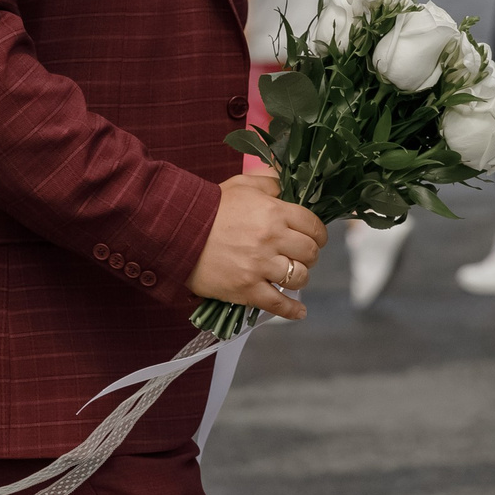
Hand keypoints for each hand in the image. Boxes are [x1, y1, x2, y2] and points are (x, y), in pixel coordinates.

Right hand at [187, 173, 327, 321]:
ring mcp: (260, 266)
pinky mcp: (246, 289)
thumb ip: (269, 182)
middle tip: (299, 255)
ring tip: (291, 275)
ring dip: (299, 277)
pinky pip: (278, 304)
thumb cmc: (209, 206)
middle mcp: (271, 239)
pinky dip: (292, 310)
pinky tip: (299, 311)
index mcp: (274, 212)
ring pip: (299, 277)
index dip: (317, 233)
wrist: (176, 230)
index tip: (314, 238)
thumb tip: (287, 185)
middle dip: (309, 255)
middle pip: (310, 252)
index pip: (313, 225)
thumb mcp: (241, 184)